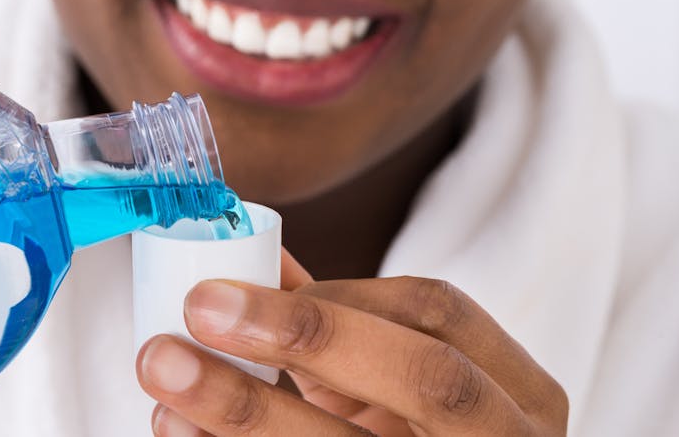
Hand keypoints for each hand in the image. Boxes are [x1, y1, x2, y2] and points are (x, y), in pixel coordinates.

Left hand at [136, 250, 567, 435]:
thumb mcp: (400, 376)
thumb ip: (340, 322)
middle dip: (306, 338)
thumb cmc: (421, 436)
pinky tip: (181, 431)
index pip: (439, 314)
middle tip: (200, 308)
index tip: (235, 287)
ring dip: (247, 409)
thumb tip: (253, 260)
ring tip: (165, 373)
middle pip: (426, 379)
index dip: (335, 297)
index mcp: (514, 392)